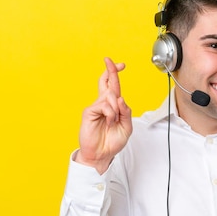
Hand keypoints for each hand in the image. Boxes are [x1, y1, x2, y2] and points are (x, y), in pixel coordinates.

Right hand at [77, 57, 131, 173]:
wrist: (102, 154)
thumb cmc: (112, 142)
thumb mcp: (126, 127)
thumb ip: (126, 112)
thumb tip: (120, 98)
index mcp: (113, 106)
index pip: (113, 86)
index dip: (115, 74)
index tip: (121, 64)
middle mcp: (104, 104)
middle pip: (108, 83)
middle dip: (111, 71)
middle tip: (110, 61)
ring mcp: (96, 107)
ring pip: (111, 95)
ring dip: (117, 108)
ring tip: (114, 121)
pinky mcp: (89, 112)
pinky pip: (105, 106)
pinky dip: (111, 113)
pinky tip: (109, 121)